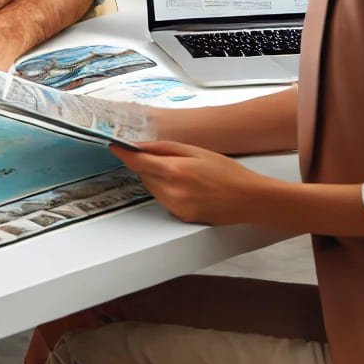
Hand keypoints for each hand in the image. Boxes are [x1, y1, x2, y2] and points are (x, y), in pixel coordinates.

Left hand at [109, 140, 269, 226]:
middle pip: (143, 175)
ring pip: (152, 188)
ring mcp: (176, 207)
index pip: (138, 161)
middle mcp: (172, 191)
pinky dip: (168, 192)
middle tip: (170, 160)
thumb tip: (140, 146)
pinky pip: (163, 200)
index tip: (114, 146)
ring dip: (158, 179)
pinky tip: (189, 189)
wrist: (250, 199)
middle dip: (149, 165)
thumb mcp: (196, 151)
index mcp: (175, 170)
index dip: (123, 153)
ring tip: (185, 175)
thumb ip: (165, 148)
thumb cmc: (227, 172)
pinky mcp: (181, 217)